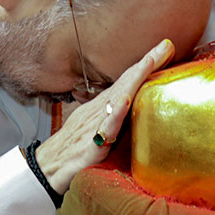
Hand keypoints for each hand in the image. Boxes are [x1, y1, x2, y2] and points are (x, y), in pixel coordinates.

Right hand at [35, 38, 174, 193]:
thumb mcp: (97, 128)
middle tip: (166, 45)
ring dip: (135, 79)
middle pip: (126, 81)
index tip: (165, 48)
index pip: (128, 81)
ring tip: (150, 61)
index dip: (146, 65)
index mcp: (103, 106)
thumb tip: (132, 109)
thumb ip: (115, 118)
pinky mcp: (91, 143)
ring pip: (118, 97)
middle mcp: (100, 109)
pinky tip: (124, 101)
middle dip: (147, 62)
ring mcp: (94, 123)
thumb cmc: (72, 150)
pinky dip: (115, 112)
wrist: (47, 168)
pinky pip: (105, 127)